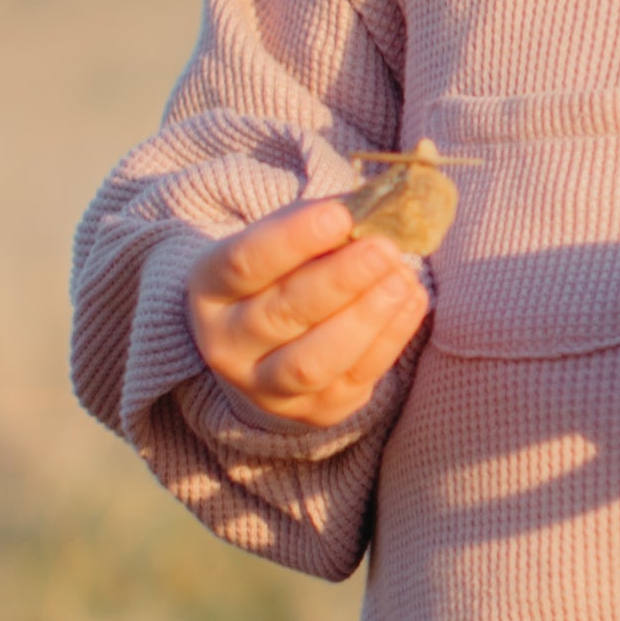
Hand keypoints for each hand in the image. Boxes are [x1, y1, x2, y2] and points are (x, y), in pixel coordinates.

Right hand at [185, 198, 429, 430]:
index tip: (340, 214)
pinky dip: (390, 338)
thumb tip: (370, 209)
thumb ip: (315, 224)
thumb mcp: (279, 242)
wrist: (265, 346)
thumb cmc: (279, 275)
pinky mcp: (315, 411)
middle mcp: (227, 345)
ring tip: (401, 279)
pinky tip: (410, 300)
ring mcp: (266, 387)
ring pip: (313, 362)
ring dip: (365, 317)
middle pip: (281, 315)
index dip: (293, 239)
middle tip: (384, 249)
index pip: (244, 264)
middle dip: (339, 280)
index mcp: (210, 290)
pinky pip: (355, 377)